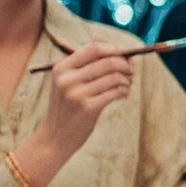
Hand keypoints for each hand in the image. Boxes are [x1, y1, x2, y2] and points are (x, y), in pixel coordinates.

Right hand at [37, 41, 136, 169]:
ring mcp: (77, 94)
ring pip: (115, 77)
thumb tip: (123, 53)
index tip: (125, 56)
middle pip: (108, 61)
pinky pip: (116, 92)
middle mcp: (67, 79)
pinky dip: (124, 91)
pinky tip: (123, 94)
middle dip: (125, 65)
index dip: (114, 50)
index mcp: (61, 68)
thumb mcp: (67, 83)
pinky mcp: (89, 108)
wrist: (54, 137)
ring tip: (126, 85)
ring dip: (127, 80)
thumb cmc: (67, 106)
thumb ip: (89, 66)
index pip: (94, 48)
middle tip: (131, 71)